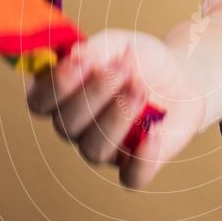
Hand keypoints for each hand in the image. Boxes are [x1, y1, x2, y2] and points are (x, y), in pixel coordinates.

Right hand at [26, 29, 205, 188]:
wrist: (182, 77)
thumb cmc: (141, 59)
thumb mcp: (120, 43)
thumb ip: (97, 49)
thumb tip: (75, 55)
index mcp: (62, 95)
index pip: (39, 101)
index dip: (56, 85)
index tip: (83, 62)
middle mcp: (76, 127)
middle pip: (66, 125)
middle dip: (95, 94)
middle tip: (123, 70)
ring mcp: (105, 148)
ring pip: (95, 150)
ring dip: (117, 118)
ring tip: (141, 89)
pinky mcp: (134, 165)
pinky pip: (130, 177)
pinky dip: (141, 159)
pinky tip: (154, 133)